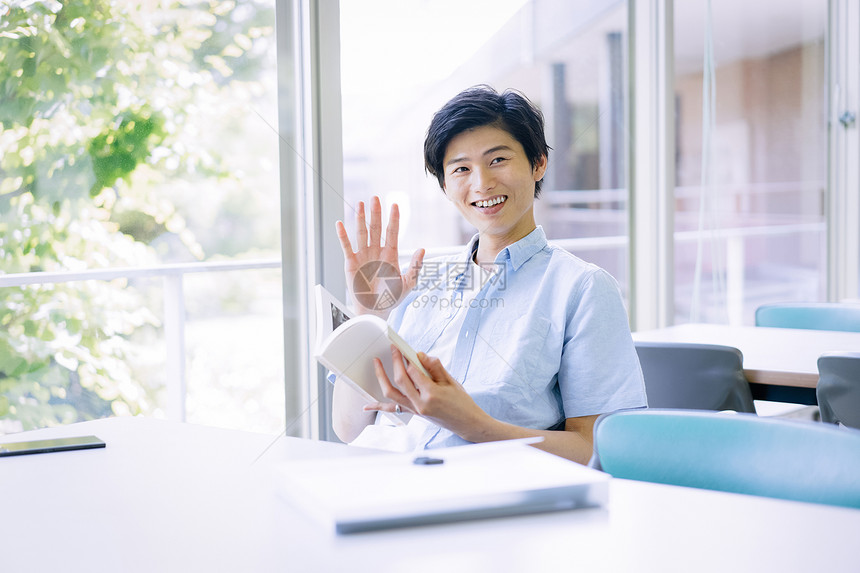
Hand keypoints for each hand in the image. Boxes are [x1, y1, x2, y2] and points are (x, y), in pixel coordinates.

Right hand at [336, 196, 423, 316]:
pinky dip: (343, 235)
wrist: (375, 311)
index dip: (394, 219)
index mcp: (391, 255)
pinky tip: (340, 224)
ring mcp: (363, 256)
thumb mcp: (408, 283)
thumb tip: (423, 249)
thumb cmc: (391, 298)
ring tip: (359, 204)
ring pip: (362, 233)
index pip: (392, 232)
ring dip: (360, 219)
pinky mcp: (351, 263)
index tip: (395, 205)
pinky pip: (347, 246)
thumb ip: (415, 266)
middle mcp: (377, 252)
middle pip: (376, 228)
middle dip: (376, 213)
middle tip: (375, 198)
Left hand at [365, 346, 493, 440]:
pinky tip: (366, 406)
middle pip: (400, 380)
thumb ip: (435, 367)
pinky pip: (392, 410)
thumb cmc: (462, 402)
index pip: (414, 372)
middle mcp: (420, 404)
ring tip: (376, 363)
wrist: (466, 423)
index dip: (409, 358)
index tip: (407, 349)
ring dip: (381, 377)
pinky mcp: (412, 413)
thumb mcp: (452, 381)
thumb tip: (420, 355)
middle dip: (395, 362)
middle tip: (393, 349)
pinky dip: (378, 407)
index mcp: (432, 394)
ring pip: (391, 394)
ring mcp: (414, 410)